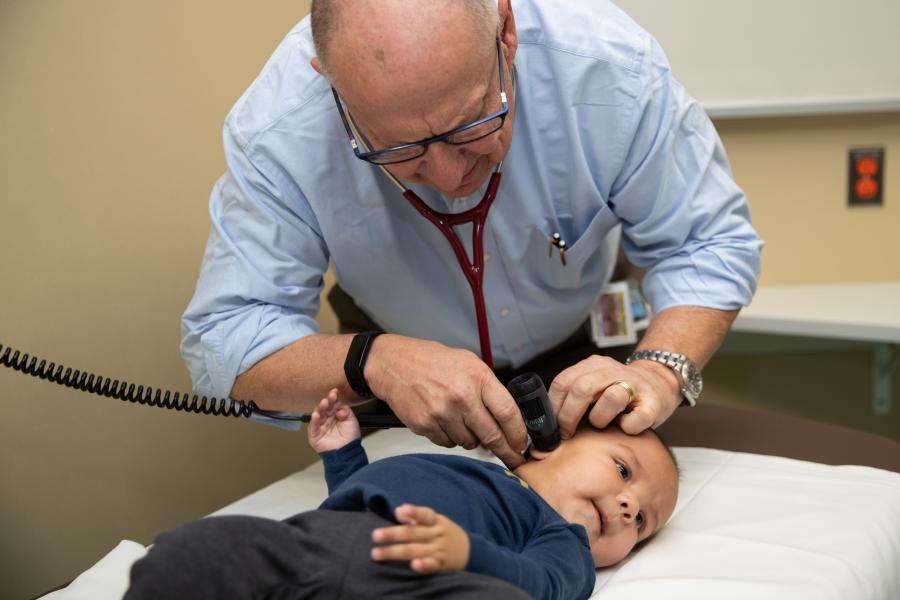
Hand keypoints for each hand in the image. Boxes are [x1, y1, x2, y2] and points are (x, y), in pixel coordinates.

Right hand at [306, 388, 360, 452]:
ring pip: (318, 415)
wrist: (348, 452)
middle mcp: (327, 419)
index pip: (333, 404)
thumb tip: (339, 408)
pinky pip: (313, 426)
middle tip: (330, 397)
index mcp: (335, 415)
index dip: (333, 398)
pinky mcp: (315, 435)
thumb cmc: (350, 438)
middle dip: (327, 401)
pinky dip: (314, 420)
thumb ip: (346, 411)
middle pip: (325, 408)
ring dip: (320, 408)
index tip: (334, 392)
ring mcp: (321, 426)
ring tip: (324, 403)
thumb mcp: (352, 420)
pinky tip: (316, 415)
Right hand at [364, 335, 526, 467]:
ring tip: (464, 422)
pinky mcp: (425, 425)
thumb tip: (506, 420)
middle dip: (504, 449)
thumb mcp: (469, 363)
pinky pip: (448, 444)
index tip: (521, 442)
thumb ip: (488, 390)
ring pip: (470, 443)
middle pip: (492, 435)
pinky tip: (446, 422)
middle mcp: (461, 396)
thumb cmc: (431, 362)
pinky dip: (451, 438)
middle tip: (509, 454)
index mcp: (477, 377)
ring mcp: (442, 413)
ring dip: (473, 440)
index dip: (519, 433)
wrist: (393, 363)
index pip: (508, 412)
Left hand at [370, 504, 469, 573]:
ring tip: (376, 553)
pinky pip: (431, 565)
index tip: (399, 511)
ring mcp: (438, 550)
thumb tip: (398, 510)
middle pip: (413, 533)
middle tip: (375, 535)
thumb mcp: (434, 521)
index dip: (413, 512)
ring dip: (395, 552)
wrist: (469, 551)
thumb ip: (415, 516)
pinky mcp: (440, 565)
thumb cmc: (442, 533)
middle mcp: (436, 535)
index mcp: (435, 521)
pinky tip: (413, 566)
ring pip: (415, 550)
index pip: (424, 515)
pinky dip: (423, 566)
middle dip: (393, 534)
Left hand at [548, 354, 681, 437]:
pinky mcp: (653, 402)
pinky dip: (626, 427)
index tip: (551, 426)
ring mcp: (634, 384)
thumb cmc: (620, 392)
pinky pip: (635, 419)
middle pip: (581, 389)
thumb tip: (546, 427)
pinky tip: (624, 427)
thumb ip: (573, 397)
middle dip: (568, 416)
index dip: (554, 407)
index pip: (563, 381)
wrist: (659, 383)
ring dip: (600, 419)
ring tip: (602, 424)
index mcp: (593, 366)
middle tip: (568, 433)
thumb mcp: (593, 387)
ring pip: (611, 397)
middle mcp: (612, 370)